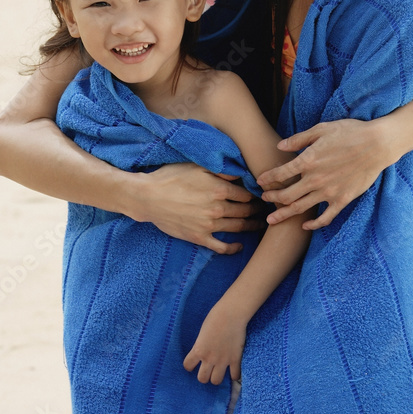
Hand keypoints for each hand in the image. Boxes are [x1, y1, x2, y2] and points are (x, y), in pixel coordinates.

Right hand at [137, 163, 264, 253]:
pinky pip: (221, 246)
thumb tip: (240, 173)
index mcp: (219, 189)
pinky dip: (233, 248)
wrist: (148, 197)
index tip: (261, 196)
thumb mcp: (197, 166)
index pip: (246, 194)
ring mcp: (209, 225)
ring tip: (259, 225)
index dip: (255, 195)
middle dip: (257, 210)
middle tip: (264, 210)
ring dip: (251, 226)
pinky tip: (239, 246)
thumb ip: (220, 170)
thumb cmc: (171, 177)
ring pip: (238, 228)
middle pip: (245, 211)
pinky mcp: (199, 237)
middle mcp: (218, 208)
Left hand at [183, 304, 246, 383]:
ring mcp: (223, 360)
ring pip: (216, 381)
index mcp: (198, 350)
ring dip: (217, 376)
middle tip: (209, 368)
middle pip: (202, 379)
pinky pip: (235, 376)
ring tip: (220, 370)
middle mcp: (209, 358)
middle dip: (205, 375)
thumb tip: (203, 351)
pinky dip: (234, 374)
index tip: (194, 363)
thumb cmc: (215, 317)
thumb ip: (202, 344)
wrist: (231, 313)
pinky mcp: (236, 359)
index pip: (188, 366)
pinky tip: (234, 369)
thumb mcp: (203, 332)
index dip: (190, 365)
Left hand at [256, 118, 390, 228]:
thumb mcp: (321, 130)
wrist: (377, 144)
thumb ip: (299, 139)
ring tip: (272, 219)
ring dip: (284, 214)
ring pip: (300, 208)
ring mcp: (329, 192)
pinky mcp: (342, 200)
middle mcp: (315, 179)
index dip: (268, 178)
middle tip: (264, 199)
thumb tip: (279, 146)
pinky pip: (325, 217)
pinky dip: (313, 224)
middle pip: (286, 195)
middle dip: (272, 198)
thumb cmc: (349, 132)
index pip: (281, 173)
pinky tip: (305, 225)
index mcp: (308, 160)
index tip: (260, 181)